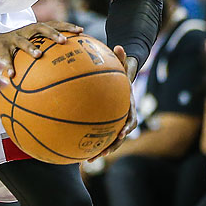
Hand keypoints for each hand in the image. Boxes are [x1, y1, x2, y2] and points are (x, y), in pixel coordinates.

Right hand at [0, 20, 82, 77]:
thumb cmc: (12, 48)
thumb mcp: (28, 47)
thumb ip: (44, 53)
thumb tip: (65, 70)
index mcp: (33, 31)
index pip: (52, 24)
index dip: (66, 26)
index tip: (81, 31)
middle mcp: (24, 32)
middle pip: (40, 27)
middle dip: (53, 33)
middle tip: (64, 40)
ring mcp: (12, 39)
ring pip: (22, 41)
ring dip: (31, 47)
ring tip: (38, 55)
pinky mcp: (0, 48)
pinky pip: (5, 58)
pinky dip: (8, 66)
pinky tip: (12, 75)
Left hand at [88, 46, 137, 161]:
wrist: (121, 78)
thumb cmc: (119, 69)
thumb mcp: (121, 63)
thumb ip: (120, 57)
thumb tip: (118, 44)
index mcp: (128, 105)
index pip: (130, 120)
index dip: (126, 128)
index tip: (120, 133)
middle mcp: (123, 116)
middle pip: (119, 136)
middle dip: (111, 146)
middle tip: (102, 154)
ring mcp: (114, 120)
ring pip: (109, 139)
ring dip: (100, 150)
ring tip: (88, 160)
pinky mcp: (104, 122)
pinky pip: (97, 134)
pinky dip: (89, 142)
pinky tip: (74, 149)